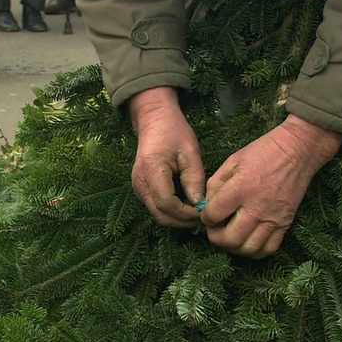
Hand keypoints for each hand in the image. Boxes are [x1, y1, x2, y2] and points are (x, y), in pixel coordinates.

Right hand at [129, 87, 205, 227]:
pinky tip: (187, 205)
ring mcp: (138, 187)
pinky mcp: (141, 188)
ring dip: (177, 218)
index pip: (166, 204)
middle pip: (160, 214)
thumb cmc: (173, 131)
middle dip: (182, 221)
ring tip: (197, 211)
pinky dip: (171, 211)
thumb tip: (199, 204)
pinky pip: (156, 207)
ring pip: (157, 214)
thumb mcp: (190, 151)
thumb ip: (194, 179)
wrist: (154, 120)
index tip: (203, 211)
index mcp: (151, 170)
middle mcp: (140, 183)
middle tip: (203, 216)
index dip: (185, 213)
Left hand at [200, 114, 341, 258]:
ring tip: (230, 237)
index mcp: (240, 189)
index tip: (207, 214)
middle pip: (229, 239)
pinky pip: (269, 249)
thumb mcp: (233, 161)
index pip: (213, 215)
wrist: (297, 150)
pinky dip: (255, 251)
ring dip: (234, 248)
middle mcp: (256, 207)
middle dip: (216, 238)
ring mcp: (273, 218)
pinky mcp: (286, 223)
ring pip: (249, 248)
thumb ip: (216, 184)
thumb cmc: (263, 151)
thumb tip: (207, 204)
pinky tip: (248, 241)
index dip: (205, 217)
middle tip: (215, 229)